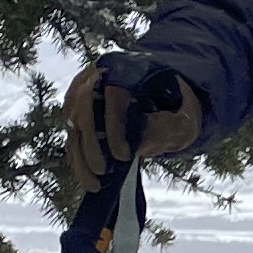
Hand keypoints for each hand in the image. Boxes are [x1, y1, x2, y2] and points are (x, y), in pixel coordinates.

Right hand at [61, 59, 199, 203]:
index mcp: (127, 68)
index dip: (114, 125)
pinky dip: (78, 161)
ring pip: (73, 123)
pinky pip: (72, 136)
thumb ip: (166, 126)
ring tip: (95, 184)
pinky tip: (89, 182)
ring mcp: (83, 93)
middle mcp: (98, 75)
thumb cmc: (174, 105)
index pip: (111, 92)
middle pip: (83, 105)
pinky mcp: (76, 113)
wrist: (162, 98)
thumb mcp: (181, 114)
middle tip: (103, 170)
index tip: (124, 155)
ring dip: (80, 156)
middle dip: (91, 142)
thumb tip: (136, 146)